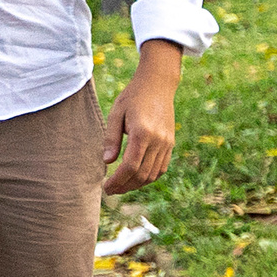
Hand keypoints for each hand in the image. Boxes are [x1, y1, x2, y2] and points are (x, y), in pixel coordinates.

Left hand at [102, 42, 182, 194]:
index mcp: (143, 133)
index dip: (117, 181)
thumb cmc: (132, 97)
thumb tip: (106, 162)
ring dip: (136, 185)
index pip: (130, 166)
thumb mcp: (116, 114)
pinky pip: (161, 168)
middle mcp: (158, 141)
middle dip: (125, 186)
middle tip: (109, 190)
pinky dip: (148, 177)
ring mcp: (167, 143)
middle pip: (142, 174)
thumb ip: (111, 138)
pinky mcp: (171, 144)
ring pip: (153, 174)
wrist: (158, 85)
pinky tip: (135, 178)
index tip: (105, 187)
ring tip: (120, 187)